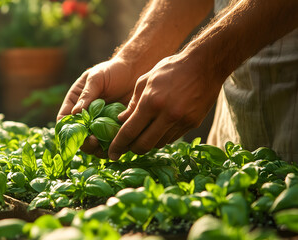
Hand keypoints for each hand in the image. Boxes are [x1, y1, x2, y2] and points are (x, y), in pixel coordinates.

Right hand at [57, 57, 137, 156]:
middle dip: (85, 143)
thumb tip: (74, 113)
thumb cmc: (113, 71)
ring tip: (108, 145)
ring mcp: (101, 125)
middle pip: (79, 138)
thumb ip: (86, 94)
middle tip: (94, 141)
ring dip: (99, 149)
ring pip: (95, 145)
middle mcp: (86, 118)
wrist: (136, 71)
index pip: (64, 121)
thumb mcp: (96, 78)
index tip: (77, 134)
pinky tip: (121, 143)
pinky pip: (113, 144)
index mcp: (75, 104)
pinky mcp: (116, 130)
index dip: (66, 131)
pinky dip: (115, 147)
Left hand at [108, 54, 224, 159]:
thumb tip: (121, 120)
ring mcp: (182, 121)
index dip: (118, 145)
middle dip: (132, 149)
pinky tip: (158, 129)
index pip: (129, 131)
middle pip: (144, 144)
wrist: (205, 65)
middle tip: (126, 147)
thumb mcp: (145, 80)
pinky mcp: (193, 124)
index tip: (112, 153)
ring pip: (158, 144)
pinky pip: (172, 138)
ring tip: (142, 136)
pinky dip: (162, 137)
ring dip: (148, 143)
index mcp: (151, 102)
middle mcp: (167, 115)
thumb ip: (132, 103)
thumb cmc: (171, 69)